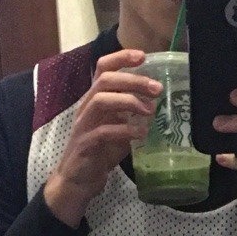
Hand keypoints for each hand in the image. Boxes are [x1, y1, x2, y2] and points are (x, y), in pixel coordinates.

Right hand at [43, 49, 161, 226]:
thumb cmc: (100, 152)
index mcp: (95, 99)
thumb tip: (156, 103)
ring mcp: (83, 124)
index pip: (103, 68)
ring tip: (150, 111)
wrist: (79, 180)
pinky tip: (140, 134)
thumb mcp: (120, 128)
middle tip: (157, 88)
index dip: (121, 58)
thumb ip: (132, 115)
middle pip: (105, 80)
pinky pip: (103, 131)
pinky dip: (124, 130)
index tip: (143, 55)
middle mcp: (87, 107)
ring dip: (129, 102)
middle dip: (133, 80)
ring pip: (101, 100)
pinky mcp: (84, 144)